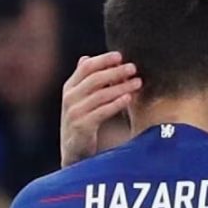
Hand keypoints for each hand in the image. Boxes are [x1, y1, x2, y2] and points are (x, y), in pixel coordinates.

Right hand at [61, 53, 141, 167]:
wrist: (74, 151)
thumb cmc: (82, 121)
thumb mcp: (81, 100)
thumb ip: (85, 81)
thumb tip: (86, 57)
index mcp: (70, 88)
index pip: (86, 67)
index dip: (103, 59)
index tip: (120, 55)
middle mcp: (70, 98)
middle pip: (94, 79)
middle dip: (115, 71)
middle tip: (133, 67)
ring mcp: (74, 112)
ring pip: (100, 94)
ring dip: (121, 87)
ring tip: (137, 82)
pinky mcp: (82, 126)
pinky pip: (102, 112)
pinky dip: (116, 104)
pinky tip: (129, 98)